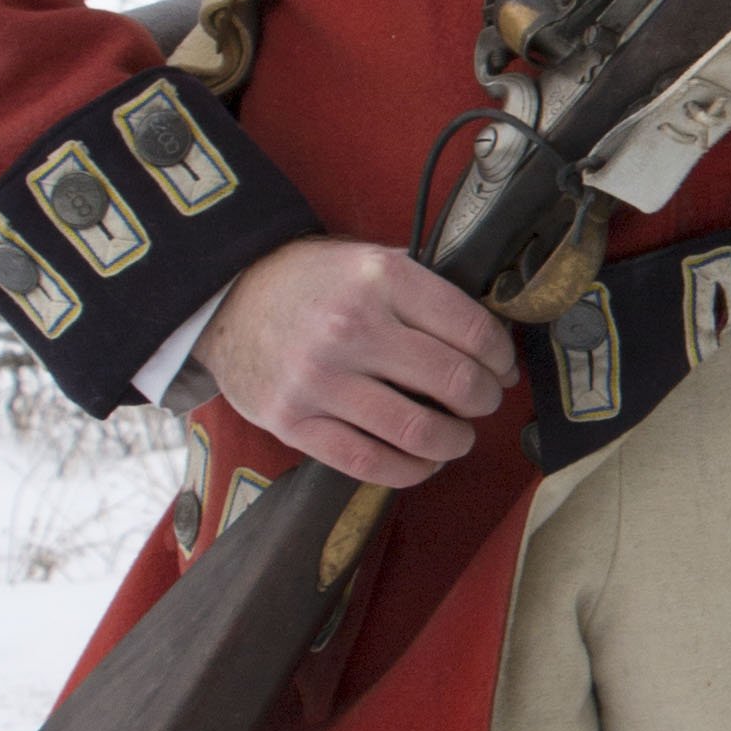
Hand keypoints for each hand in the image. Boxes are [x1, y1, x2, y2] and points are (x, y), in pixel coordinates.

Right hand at [197, 241, 516, 484]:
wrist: (229, 297)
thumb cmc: (313, 282)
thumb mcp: (370, 260)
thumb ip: (426, 293)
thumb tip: (490, 342)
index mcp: (381, 278)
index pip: (473, 331)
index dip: (501, 358)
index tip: (502, 369)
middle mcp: (352, 327)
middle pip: (456, 383)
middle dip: (484, 400)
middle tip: (483, 402)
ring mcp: (320, 379)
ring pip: (419, 431)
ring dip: (455, 441)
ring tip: (457, 435)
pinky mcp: (293, 421)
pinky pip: (369, 463)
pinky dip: (411, 470)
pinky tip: (423, 461)